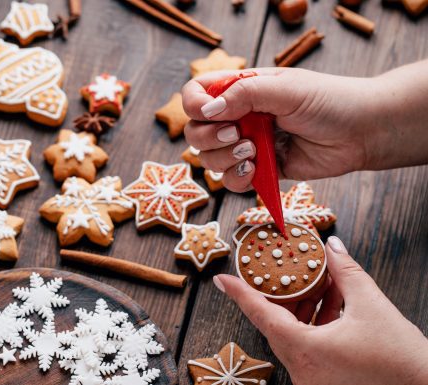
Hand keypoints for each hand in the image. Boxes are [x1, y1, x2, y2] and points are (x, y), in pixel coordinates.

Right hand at [181, 68, 383, 191]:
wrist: (362, 132)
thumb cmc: (329, 102)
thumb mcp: (285, 89)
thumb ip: (243, 95)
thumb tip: (207, 110)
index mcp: (241, 89)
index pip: (196, 94)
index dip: (194, 105)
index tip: (210, 114)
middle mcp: (238, 117)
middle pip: (195, 131)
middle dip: (209, 138)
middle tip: (237, 136)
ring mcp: (246, 144)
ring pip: (209, 159)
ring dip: (224, 160)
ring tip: (253, 154)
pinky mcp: (260, 170)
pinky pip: (231, 181)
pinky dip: (237, 179)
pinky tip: (256, 170)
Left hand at [212, 237, 427, 384]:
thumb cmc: (402, 361)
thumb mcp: (373, 307)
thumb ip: (346, 272)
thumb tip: (332, 245)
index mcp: (305, 351)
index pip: (261, 315)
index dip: (240, 293)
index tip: (221, 279)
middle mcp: (302, 370)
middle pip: (277, 325)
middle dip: (282, 295)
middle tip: (281, 271)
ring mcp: (312, 380)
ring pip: (294, 337)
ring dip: (304, 310)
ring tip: (321, 284)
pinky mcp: (324, 382)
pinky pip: (309, 349)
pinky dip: (315, 326)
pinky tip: (332, 305)